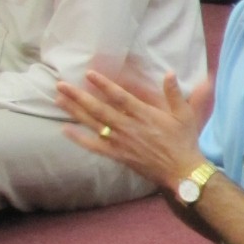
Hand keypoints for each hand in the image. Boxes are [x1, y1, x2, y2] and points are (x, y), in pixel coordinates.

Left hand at [56, 67, 210, 191]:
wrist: (181, 171)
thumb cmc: (184, 141)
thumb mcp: (185, 114)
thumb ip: (174, 93)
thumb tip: (170, 72)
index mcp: (144, 115)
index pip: (119, 96)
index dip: (103, 84)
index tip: (88, 74)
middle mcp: (128, 127)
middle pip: (98, 109)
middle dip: (78, 96)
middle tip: (61, 85)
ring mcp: (121, 142)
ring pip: (93, 124)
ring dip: (74, 111)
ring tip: (58, 99)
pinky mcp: (118, 154)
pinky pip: (94, 146)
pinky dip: (79, 138)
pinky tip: (65, 129)